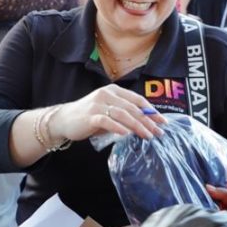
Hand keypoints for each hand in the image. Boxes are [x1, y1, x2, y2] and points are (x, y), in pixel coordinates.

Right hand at [49, 84, 166, 142]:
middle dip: (148, 121)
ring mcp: (98, 104)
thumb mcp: (110, 112)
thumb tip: (147, 123)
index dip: (151, 110)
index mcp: (114, 91)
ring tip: (147, 135)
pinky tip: (126, 135)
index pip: (137, 100)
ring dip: (137, 126)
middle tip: (159, 132)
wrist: (64, 119)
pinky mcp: (90, 116)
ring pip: (123, 114)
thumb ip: (125, 114)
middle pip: (132, 108)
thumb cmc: (90, 117)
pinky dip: (118, 128)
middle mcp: (107, 94)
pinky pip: (107, 121)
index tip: (162, 122)